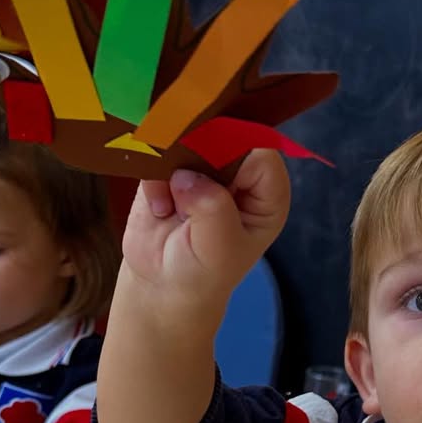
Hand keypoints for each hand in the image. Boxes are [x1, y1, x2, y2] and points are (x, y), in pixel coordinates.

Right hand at [123, 150, 290, 314]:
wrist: (163, 286)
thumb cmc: (203, 273)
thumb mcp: (219, 248)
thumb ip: (213, 209)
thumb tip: (188, 176)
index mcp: (268, 194)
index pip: (260, 152)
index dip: (235, 152)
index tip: (211, 170)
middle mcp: (240, 175)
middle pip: (225, 136)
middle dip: (200, 153)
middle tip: (184, 183)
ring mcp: (204, 169)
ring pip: (189, 139)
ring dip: (173, 169)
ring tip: (172, 208)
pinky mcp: (171, 168)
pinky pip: (159, 153)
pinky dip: (154, 180)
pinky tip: (159, 210)